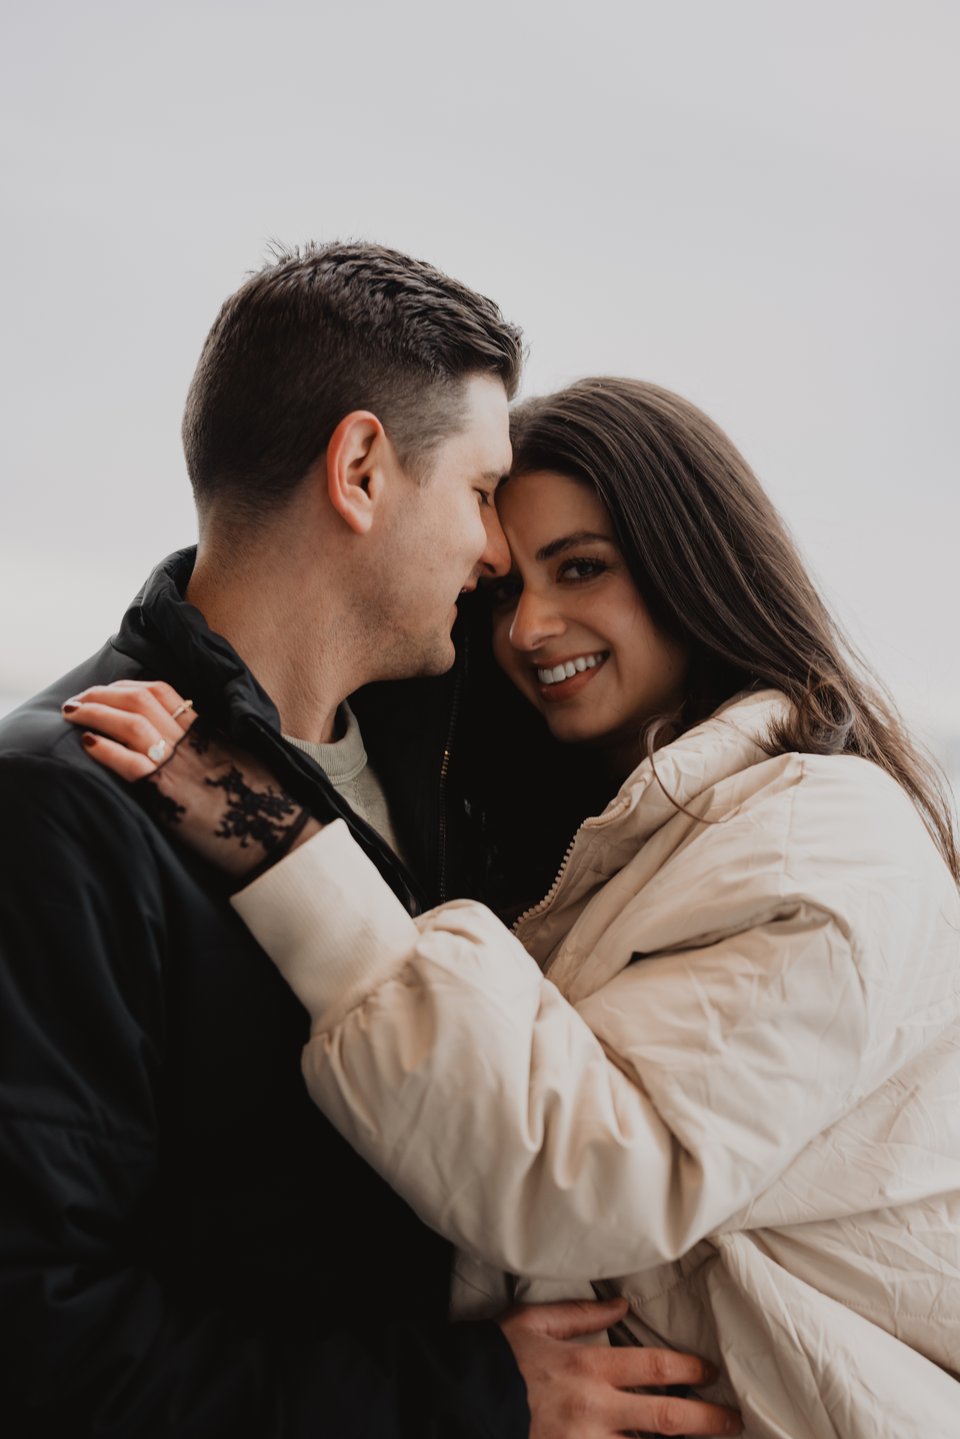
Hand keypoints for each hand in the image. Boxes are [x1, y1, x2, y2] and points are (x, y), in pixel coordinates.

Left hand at [62, 680, 320, 878]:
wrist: (278, 836)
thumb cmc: (263, 809)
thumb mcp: (241, 767)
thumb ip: (216, 753)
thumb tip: (198, 754)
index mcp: (209, 732)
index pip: (164, 692)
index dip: (129, 686)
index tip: (110, 690)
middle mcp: (192, 741)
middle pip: (139, 700)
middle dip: (102, 695)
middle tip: (78, 700)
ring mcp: (180, 764)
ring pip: (128, 723)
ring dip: (94, 713)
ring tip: (72, 713)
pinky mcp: (169, 793)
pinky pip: (129, 762)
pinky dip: (104, 749)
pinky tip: (86, 743)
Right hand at [498, 1299, 739, 1437]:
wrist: (456, 1401)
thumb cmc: (493, 1358)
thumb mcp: (533, 1322)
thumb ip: (580, 1314)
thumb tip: (620, 1305)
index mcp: (588, 1367)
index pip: (655, 1368)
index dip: (691, 1370)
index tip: (711, 1372)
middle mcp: (594, 1410)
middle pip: (666, 1420)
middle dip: (707, 1421)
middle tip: (734, 1421)